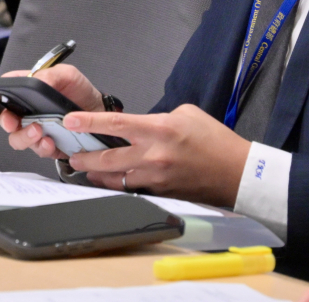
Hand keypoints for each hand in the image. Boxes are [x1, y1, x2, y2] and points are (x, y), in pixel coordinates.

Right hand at [0, 64, 103, 156]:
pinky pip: (37, 150)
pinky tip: (51, 142)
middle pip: (4, 119)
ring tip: (39, 132)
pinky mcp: (46, 145)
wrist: (100, 113)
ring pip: (17, 139)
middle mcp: (26, 111)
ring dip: (25, 137)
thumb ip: (49, 75)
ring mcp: (35, 129)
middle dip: (7, 123)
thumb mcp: (68, 75)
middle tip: (15, 122)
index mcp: (26, 91)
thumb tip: (34, 80)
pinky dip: (42, 148)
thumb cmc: (81, 91)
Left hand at [60, 104, 249, 206]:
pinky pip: (133, 189)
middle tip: (70, 155)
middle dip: (84, 157)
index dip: (88, 122)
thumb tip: (140, 126)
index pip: (115, 124)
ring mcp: (157, 178)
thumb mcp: (186, 114)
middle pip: (108, 158)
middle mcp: (154, 156)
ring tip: (85, 169)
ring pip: (117, 179)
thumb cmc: (216, 141)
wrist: (238, 173)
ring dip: (98, 174)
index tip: (70, 121)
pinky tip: (111, 180)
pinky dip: (120, 184)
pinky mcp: (162, 193)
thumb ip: (157, 118)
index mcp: (159, 130)